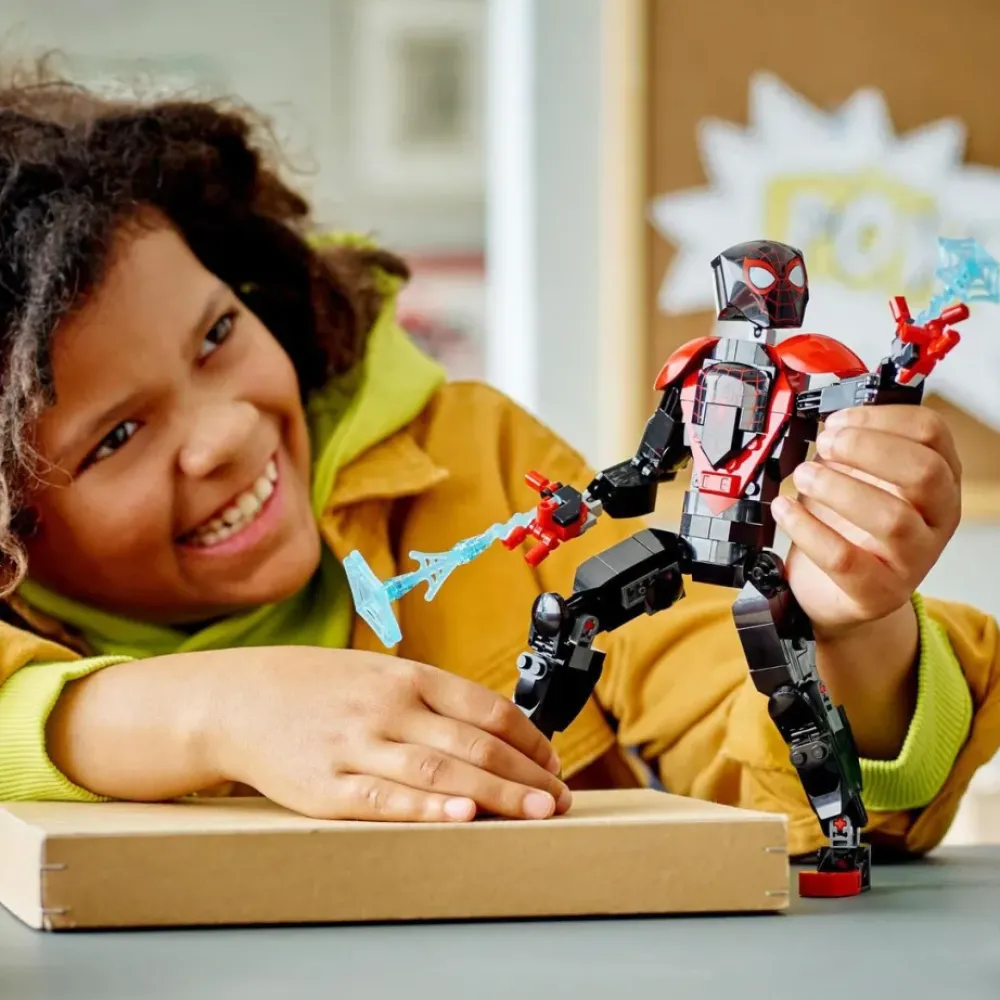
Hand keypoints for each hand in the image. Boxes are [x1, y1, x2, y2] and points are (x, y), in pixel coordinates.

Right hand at [208, 647, 571, 822]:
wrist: (238, 699)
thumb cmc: (316, 687)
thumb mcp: (377, 674)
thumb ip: (429, 699)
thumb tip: (491, 731)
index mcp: (406, 675)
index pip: (486, 706)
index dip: (528, 737)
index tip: (552, 760)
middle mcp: (388, 706)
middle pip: (473, 742)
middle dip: (525, 773)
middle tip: (559, 798)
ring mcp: (357, 744)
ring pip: (440, 769)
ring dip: (496, 794)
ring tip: (536, 812)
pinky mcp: (326, 786)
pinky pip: (385, 798)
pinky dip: (427, 806)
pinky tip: (462, 815)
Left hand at [771, 405, 960, 635]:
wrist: (834, 593)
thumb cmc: (847, 528)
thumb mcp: (855, 479)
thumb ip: (851, 452)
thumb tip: (830, 425)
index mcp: (938, 479)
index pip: (931, 433)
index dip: (881, 418)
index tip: (838, 420)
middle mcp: (937, 518)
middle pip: (924, 471)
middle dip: (867, 449)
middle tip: (824, 445)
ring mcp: (914, 560)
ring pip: (892, 518)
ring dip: (838, 488)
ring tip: (803, 476)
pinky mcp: (879, 592)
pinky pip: (845, 559)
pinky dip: (808, 529)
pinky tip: (785, 509)